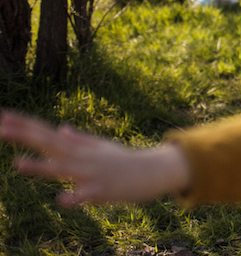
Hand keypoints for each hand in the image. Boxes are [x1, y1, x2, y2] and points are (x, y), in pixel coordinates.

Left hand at [0, 111, 190, 205]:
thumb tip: (60, 128)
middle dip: (25, 136)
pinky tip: (61, 200)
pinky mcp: (101, 191)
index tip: (3, 116)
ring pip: (62, 170)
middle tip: (1, 126)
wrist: (151, 171)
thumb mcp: (99, 147)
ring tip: (17, 164)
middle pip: (48, 144)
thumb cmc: (122, 160)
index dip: (25, 125)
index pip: (46, 133)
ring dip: (41, 167)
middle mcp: (80, 157)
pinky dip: (74, 198)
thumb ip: (78, 139)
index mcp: (77, 148)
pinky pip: (85, 196)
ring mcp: (90, 173)